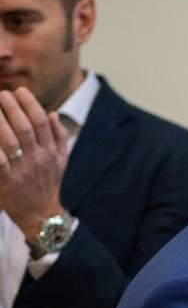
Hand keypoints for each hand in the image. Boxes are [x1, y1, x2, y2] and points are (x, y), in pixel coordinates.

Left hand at [0, 88, 68, 237]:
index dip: (31, 104)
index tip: (20, 91)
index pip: (42, 122)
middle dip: (12, 108)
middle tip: (2, 94)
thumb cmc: (49, 185)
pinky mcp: (7, 182)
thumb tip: (53, 113)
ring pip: (9, 141)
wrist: (42, 215)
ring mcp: (22, 171)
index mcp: (50, 152)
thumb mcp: (61, 161)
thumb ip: (59, 136)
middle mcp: (38, 159)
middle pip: (25, 128)